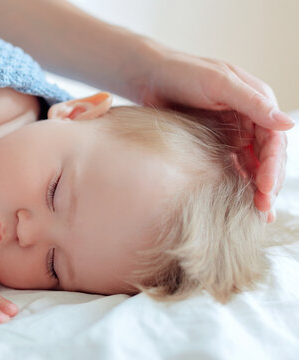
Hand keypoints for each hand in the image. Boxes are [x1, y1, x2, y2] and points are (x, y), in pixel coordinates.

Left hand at [137, 48, 293, 219]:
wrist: (148, 76)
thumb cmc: (182, 72)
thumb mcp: (218, 83)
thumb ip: (252, 103)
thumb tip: (288, 124)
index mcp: (257, 101)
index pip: (274, 139)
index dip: (273, 165)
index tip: (266, 188)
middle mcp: (249, 118)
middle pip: (267, 156)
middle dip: (269, 182)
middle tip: (263, 209)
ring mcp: (232, 132)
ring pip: (252, 164)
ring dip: (258, 188)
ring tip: (259, 214)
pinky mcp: (214, 143)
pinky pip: (232, 166)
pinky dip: (239, 183)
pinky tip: (242, 203)